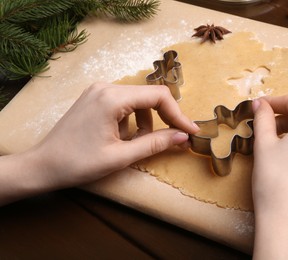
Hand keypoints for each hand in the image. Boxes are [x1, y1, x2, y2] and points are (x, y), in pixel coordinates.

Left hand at [0, 83, 198, 204]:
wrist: (42, 166)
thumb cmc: (78, 163)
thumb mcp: (121, 156)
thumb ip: (155, 144)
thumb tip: (184, 137)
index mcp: (112, 98)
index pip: (158, 97)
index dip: (178, 115)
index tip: (190, 133)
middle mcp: (106, 87)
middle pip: (148, 97)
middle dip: (162, 119)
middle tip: (170, 140)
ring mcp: (98, 90)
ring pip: (137, 102)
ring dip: (144, 123)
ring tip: (133, 144)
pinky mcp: (94, 98)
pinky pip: (123, 104)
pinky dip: (130, 121)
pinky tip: (120, 138)